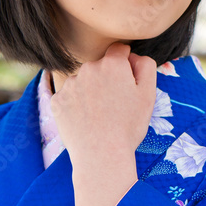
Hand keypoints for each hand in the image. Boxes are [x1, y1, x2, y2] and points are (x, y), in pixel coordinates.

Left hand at [50, 43, 156, 205]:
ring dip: (91, 91)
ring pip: (84, 81)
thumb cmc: (128, 126)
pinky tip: (85, 121)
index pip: (119, 50)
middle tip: (115, 104)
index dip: (125, 63)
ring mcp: (70, 84)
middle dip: (108, 78)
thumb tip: (133, 56)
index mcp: (112, 64)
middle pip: (100, 66)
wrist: (101, 155)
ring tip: (100, 115)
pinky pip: (69, 96)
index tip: (127, 80)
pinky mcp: (56, 101)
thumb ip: (146, 66)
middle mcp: (88, 68)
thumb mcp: (148, 94)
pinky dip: (76, 105)